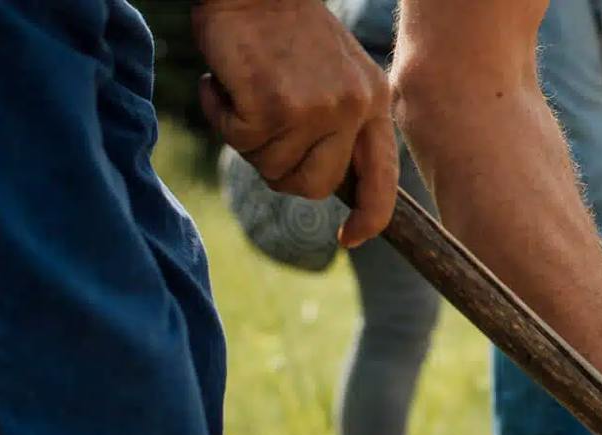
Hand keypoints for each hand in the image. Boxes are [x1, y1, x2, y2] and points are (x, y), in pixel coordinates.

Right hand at [193, 0, 395, 245]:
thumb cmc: (282, 28)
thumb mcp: (333, 74)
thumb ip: (336, 124)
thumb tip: (320, 182)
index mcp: (374, 103)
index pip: (381, 178)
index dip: (369, 216)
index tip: (349, 238)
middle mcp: (354, 110)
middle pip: (315, 187)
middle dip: (280, 171)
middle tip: (257, 131)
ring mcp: (317, 110)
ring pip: (271, 167)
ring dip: (244, 137)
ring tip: (242, 91)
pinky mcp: (275, 106)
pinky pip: (238, 140)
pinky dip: (219, 115)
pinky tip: (221, 81)